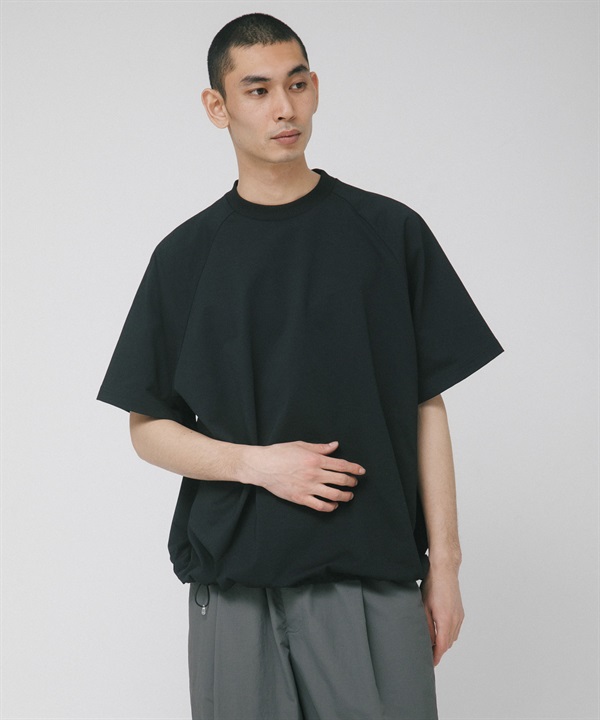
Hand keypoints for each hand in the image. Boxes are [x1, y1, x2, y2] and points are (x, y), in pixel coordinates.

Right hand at [240, 440, 364, 511]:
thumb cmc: (279, 453)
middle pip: (341, 480)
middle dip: (351, 482)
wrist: (262, 466)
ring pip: (333, 495)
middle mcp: (314, 474)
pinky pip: (320, 506)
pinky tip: (334, 505)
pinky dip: (330, 507)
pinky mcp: (300, 498)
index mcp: (315, 459)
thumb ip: (320, 448)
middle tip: (354, 483)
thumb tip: (335, 446)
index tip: (361, 471)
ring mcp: (308, 487)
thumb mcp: (301, 445)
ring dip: (345, 496)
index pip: (341, 465)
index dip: (354, 468)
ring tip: (348, 496)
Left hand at [420, 565, 464, 665]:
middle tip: (428, 655)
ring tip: (432, 644)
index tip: (431, 663)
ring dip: (444, 642)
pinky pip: (456, 629)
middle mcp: (455, 620)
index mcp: (445, 620)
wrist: (445, 570)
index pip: (442, 646)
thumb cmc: (432, 585)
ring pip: (453, 637)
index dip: (436, 656)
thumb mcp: (424, 606)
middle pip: (448, 643)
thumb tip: (427, 641)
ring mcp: (459, 616)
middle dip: (439, 651)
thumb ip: (426, 626)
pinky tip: (440, 631)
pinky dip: (449, 634)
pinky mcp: (460, 611)